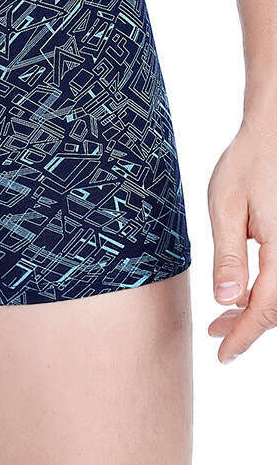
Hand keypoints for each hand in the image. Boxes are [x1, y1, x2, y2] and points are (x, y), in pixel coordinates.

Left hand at [207, 120, 276, 361]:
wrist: (275, 133)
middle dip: (249, 327)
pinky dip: (270, 292)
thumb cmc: (248, 164)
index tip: (222, 353)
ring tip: (225, 319)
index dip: (244, 335)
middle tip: (215, 335)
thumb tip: (226, 300)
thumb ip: (228, 255)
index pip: (266, 308)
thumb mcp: (226, 206)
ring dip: (259, 311)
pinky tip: (247, 292)